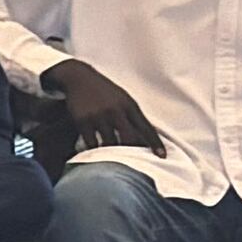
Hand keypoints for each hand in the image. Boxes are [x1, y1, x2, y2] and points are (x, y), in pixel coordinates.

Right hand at [50, 58, 166, 155]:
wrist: (79, 78)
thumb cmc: (104, 90)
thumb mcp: (122, 98)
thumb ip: (132, 115)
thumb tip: (144, 137)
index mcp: (129, 105)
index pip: (146, 128)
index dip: (155, 143)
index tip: (163, 156)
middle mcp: (116, 111)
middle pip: (130, 138)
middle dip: (134, 152)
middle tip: (135, 163)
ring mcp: (99, 116)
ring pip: (110, 143)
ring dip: (112, 154)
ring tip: (113, 162)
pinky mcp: (83, 121)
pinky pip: (91, 142)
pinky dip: (94, 150)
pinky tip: (94, 154)